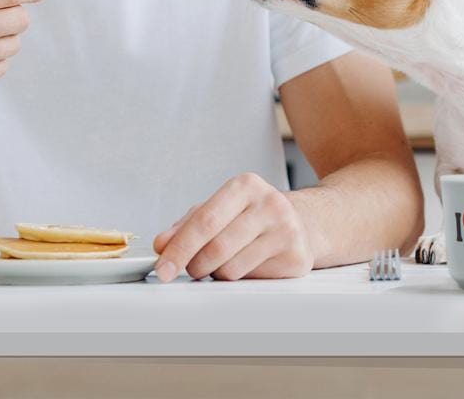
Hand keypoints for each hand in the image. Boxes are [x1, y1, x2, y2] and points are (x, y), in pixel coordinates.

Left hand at [151, 172, 313, 282]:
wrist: (302, 222)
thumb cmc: (251, 215)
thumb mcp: (219, 209)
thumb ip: (187, 225)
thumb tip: (162, 244)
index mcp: (245, 185)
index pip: (204, 221)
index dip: (179, 248)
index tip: (162, 268)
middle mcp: (269, 203)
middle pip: (216, 248)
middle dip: (194, 265)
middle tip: (191, 268)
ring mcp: (287, 230)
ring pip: (231, 269)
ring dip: (216, 273)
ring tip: (224, 261)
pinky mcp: (297, 258)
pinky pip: (251, 280)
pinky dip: (239, 278)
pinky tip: (246, 264)